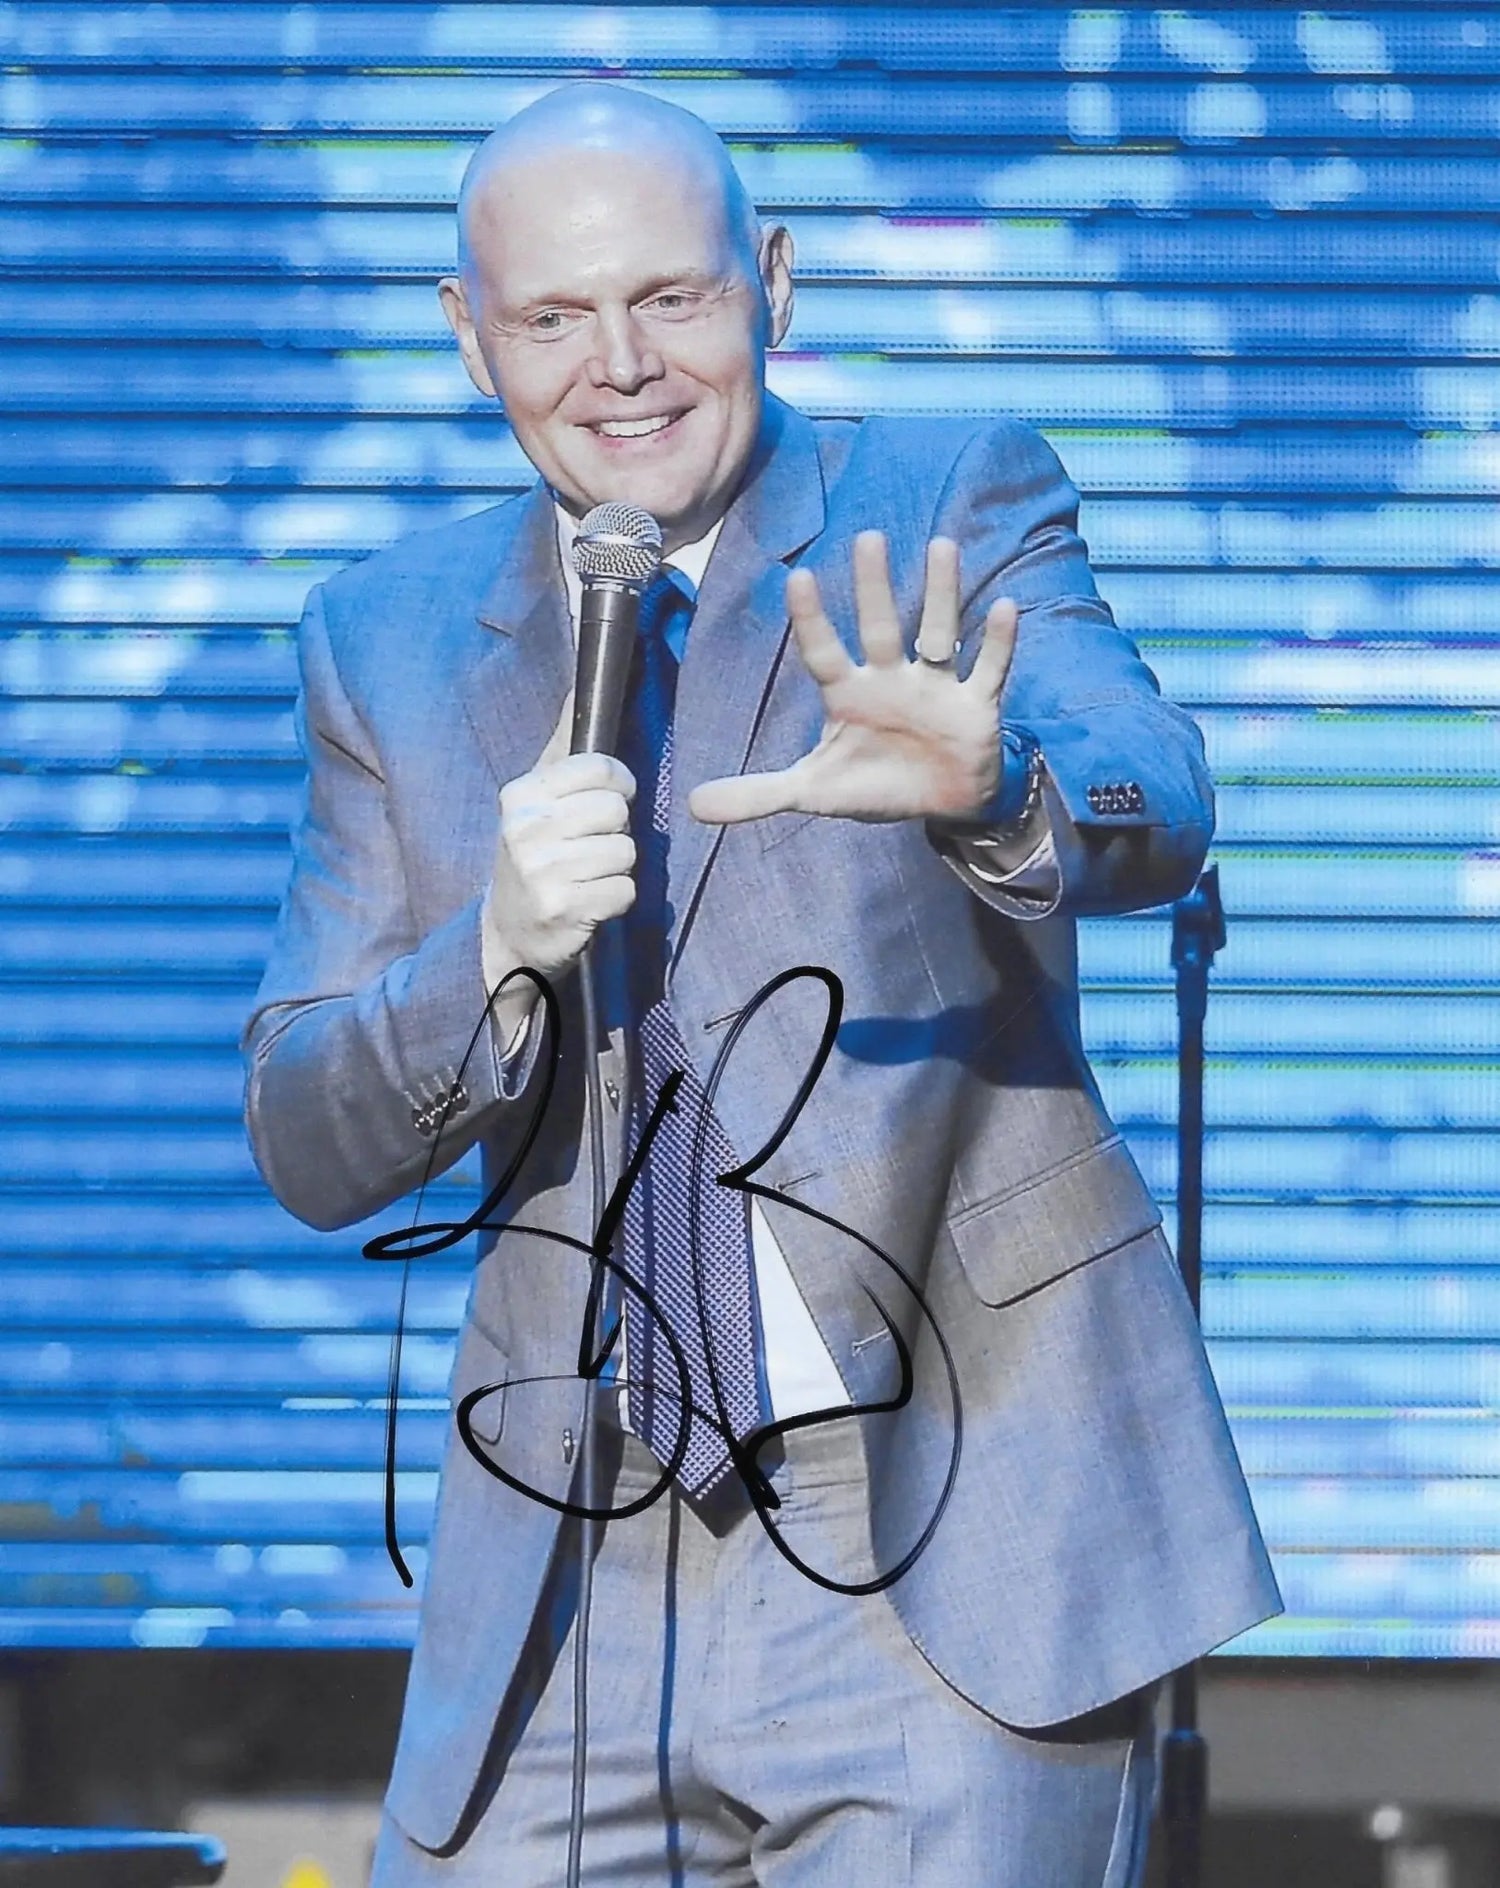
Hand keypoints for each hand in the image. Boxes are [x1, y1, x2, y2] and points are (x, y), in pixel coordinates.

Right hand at [485, 750, 637, 982]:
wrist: (509, 935)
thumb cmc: (533, 857)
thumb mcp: (535, 800)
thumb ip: (563, 748)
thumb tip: (582, 685)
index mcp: (521, 795)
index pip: (600, 768)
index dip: (618, 784)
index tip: (610, 800)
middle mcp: (527, 828)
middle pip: (617, 810)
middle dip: (615, 830)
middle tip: (588, 848)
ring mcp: (543, 871)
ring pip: (626, 850)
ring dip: (616, 867)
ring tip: (586, 876)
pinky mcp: (565, 908)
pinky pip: (626, 889)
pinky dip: (617, 899)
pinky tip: (589, 902)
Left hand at [688, 532, 1017, 826]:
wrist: (940, 805)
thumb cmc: (875, 785)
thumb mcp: (814, 792)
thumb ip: (758, 794)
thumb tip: (693, 805)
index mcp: (849, 696)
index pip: (824, 652)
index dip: (812, 620)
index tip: (797, 577)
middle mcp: (891, 681)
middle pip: (881, 628)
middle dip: (875, 588)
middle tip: (869, 538)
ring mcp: (935, 689)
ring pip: (939, 633)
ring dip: (943, 594)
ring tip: (943, 547)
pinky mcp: (974, 706)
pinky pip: (988, 670)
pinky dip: (998, 643)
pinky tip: (1005, 606)